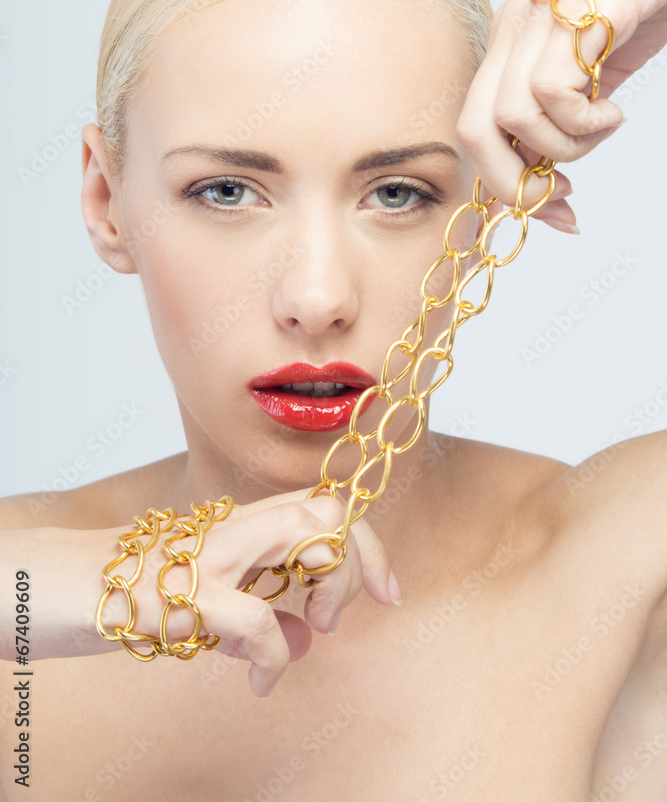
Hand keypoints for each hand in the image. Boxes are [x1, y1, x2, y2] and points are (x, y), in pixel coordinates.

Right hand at [102, 487, 396, 697]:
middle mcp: (230, 527)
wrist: (51, 586)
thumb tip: (300, 643)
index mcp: (239, 524)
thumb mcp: (204, 608)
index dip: (367, 545)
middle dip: (357, 561)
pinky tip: (259, 681)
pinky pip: (256, 617)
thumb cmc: (127, 592)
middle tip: (334, 618)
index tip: (385, 593)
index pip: (324, 507)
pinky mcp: (179, 593)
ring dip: (328, 586)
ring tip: (312, 632)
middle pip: (328, 510)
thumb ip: (255, 617)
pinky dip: (273, 655)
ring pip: (303, 534)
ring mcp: (206, 555)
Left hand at [455, 0, 666, 232]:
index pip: (478, 132)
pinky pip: (549, 92)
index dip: (508, 186)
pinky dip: (583, 120)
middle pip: (472, 131)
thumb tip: (553, 175)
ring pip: (511, 117)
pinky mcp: (571, 14)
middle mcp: (511, 34)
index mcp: (510, 49)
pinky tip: (614, 107)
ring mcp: (536, 20)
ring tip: (605, 125)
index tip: (558, 213)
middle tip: (564, 194)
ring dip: (564, 145)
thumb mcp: (599, 71)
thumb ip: (570, 115)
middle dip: (515, 182)